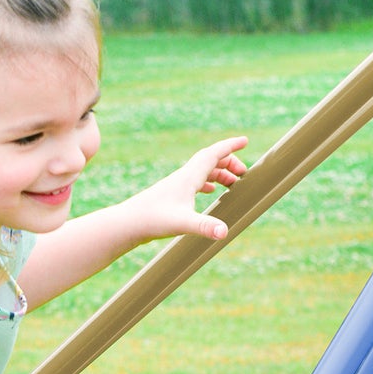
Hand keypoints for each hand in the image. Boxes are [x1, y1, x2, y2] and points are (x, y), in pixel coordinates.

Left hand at [129, 136, 248, 243]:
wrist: (127, 224)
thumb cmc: (153, 220)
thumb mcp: (183, 223)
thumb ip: (205, 226)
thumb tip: (224, 232)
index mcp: (188, 177)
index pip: (213, 154)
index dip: (230, 146)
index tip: (245, 140)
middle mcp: (183, 178)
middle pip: (210, 161)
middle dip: (229, 163)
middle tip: (243, 174)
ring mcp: (176, 187)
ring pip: (202, 172)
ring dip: (219, 174)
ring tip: (232, 184)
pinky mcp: (171, 197)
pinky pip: (193, 183)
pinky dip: (206, 183)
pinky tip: (210, 192)